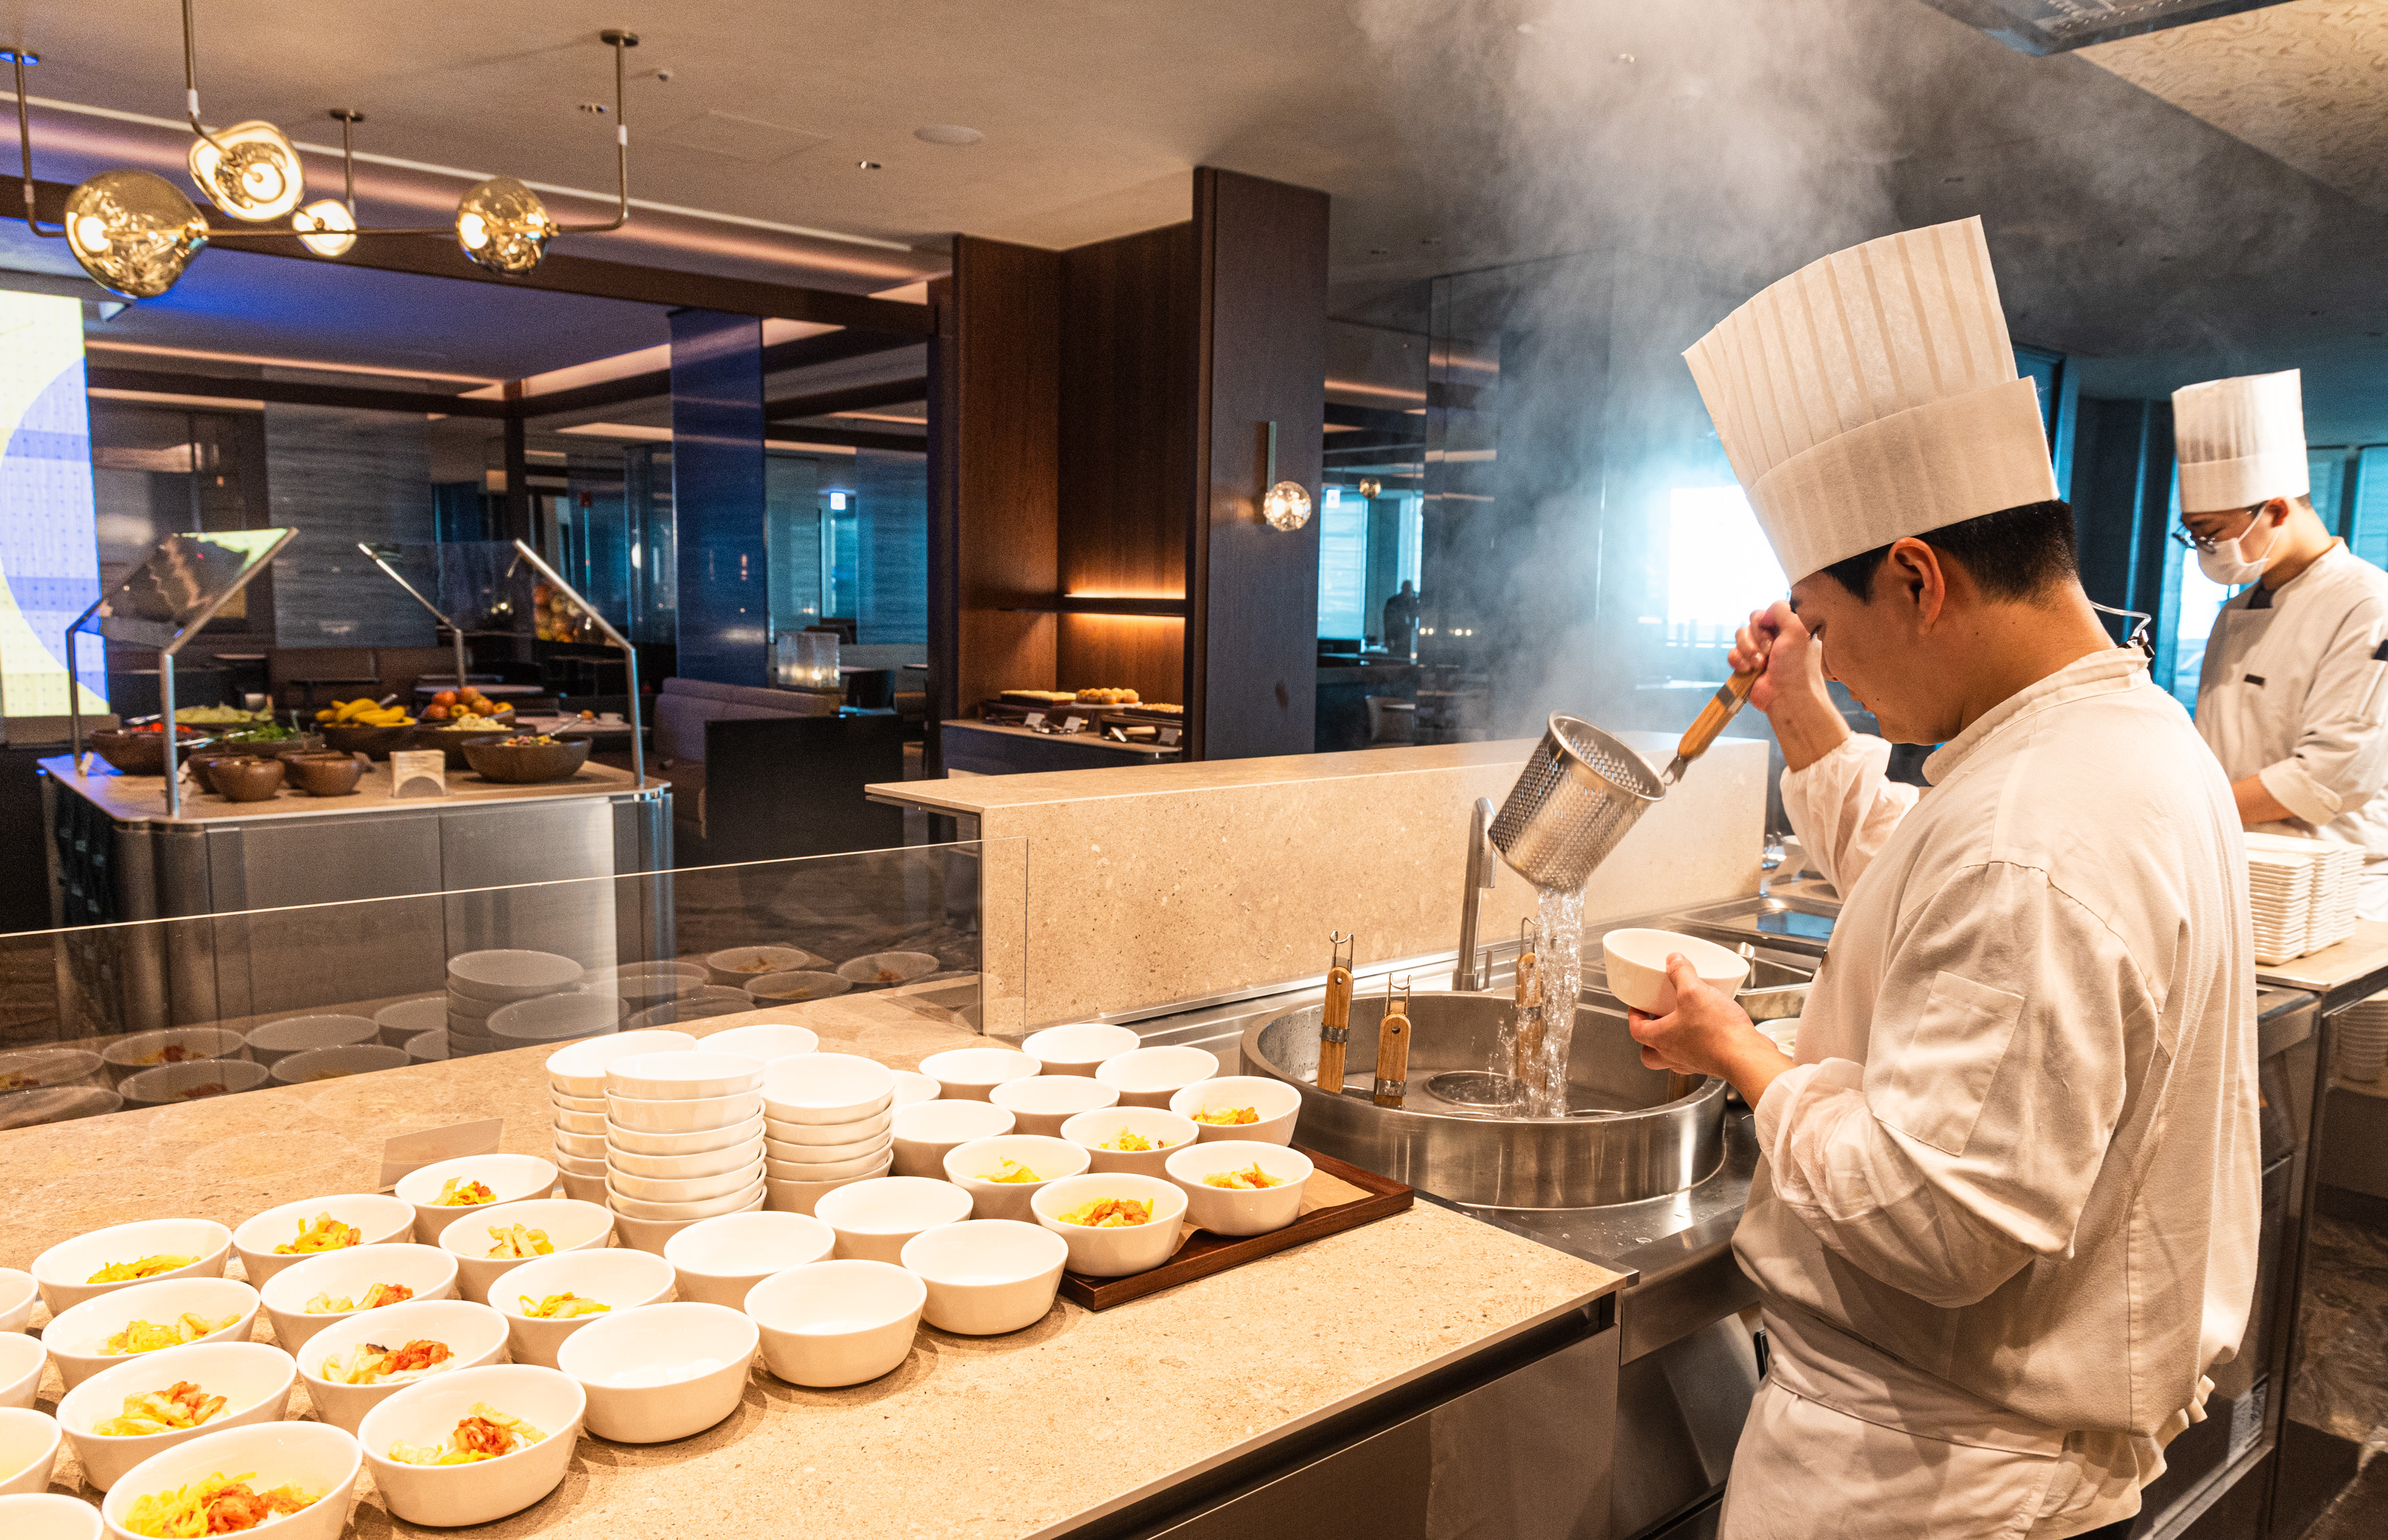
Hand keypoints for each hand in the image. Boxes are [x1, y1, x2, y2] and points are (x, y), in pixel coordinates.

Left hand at [1626, 954, 1791, 1104]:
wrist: (1746, 1057)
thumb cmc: (1717, 1033)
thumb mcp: (1694, 992)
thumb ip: (1681, 973)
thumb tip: (1673, 961)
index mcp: (1661, 1039)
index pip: (1636, 1030)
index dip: (1634, 1016)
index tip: (1637, 1006)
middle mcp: (1674, 1055)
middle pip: (1650, 1052)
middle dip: (1650, 1036)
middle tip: (1656, 1019)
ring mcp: (1693, 1062)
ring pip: (1673, 1056)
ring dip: (1673, 1040)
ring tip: (1682, 1021)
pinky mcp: (1712, 1062)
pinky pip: (1697, 1054)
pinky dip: (1697, 1042)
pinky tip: (1709, 1027)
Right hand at [1729, 600, 1846, 772]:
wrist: (1786, 697)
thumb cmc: (1797, 667)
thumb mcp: (1798, 628)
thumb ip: (1781, 609)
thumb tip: (1764, 615)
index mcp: (1791, 626)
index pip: (1771, 608)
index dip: (1770, 618)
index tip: (1777, 631)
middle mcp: (1776, 636)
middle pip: (1754, 619)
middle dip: (1758, 635)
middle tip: (1770, 651)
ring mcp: (1760, 650)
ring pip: (1740, 634)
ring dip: (1748, 649)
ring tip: (1760, 664)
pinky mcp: (1746, 664)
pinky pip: (1732, 652)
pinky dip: (1738, 660)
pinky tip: (1748, 670)